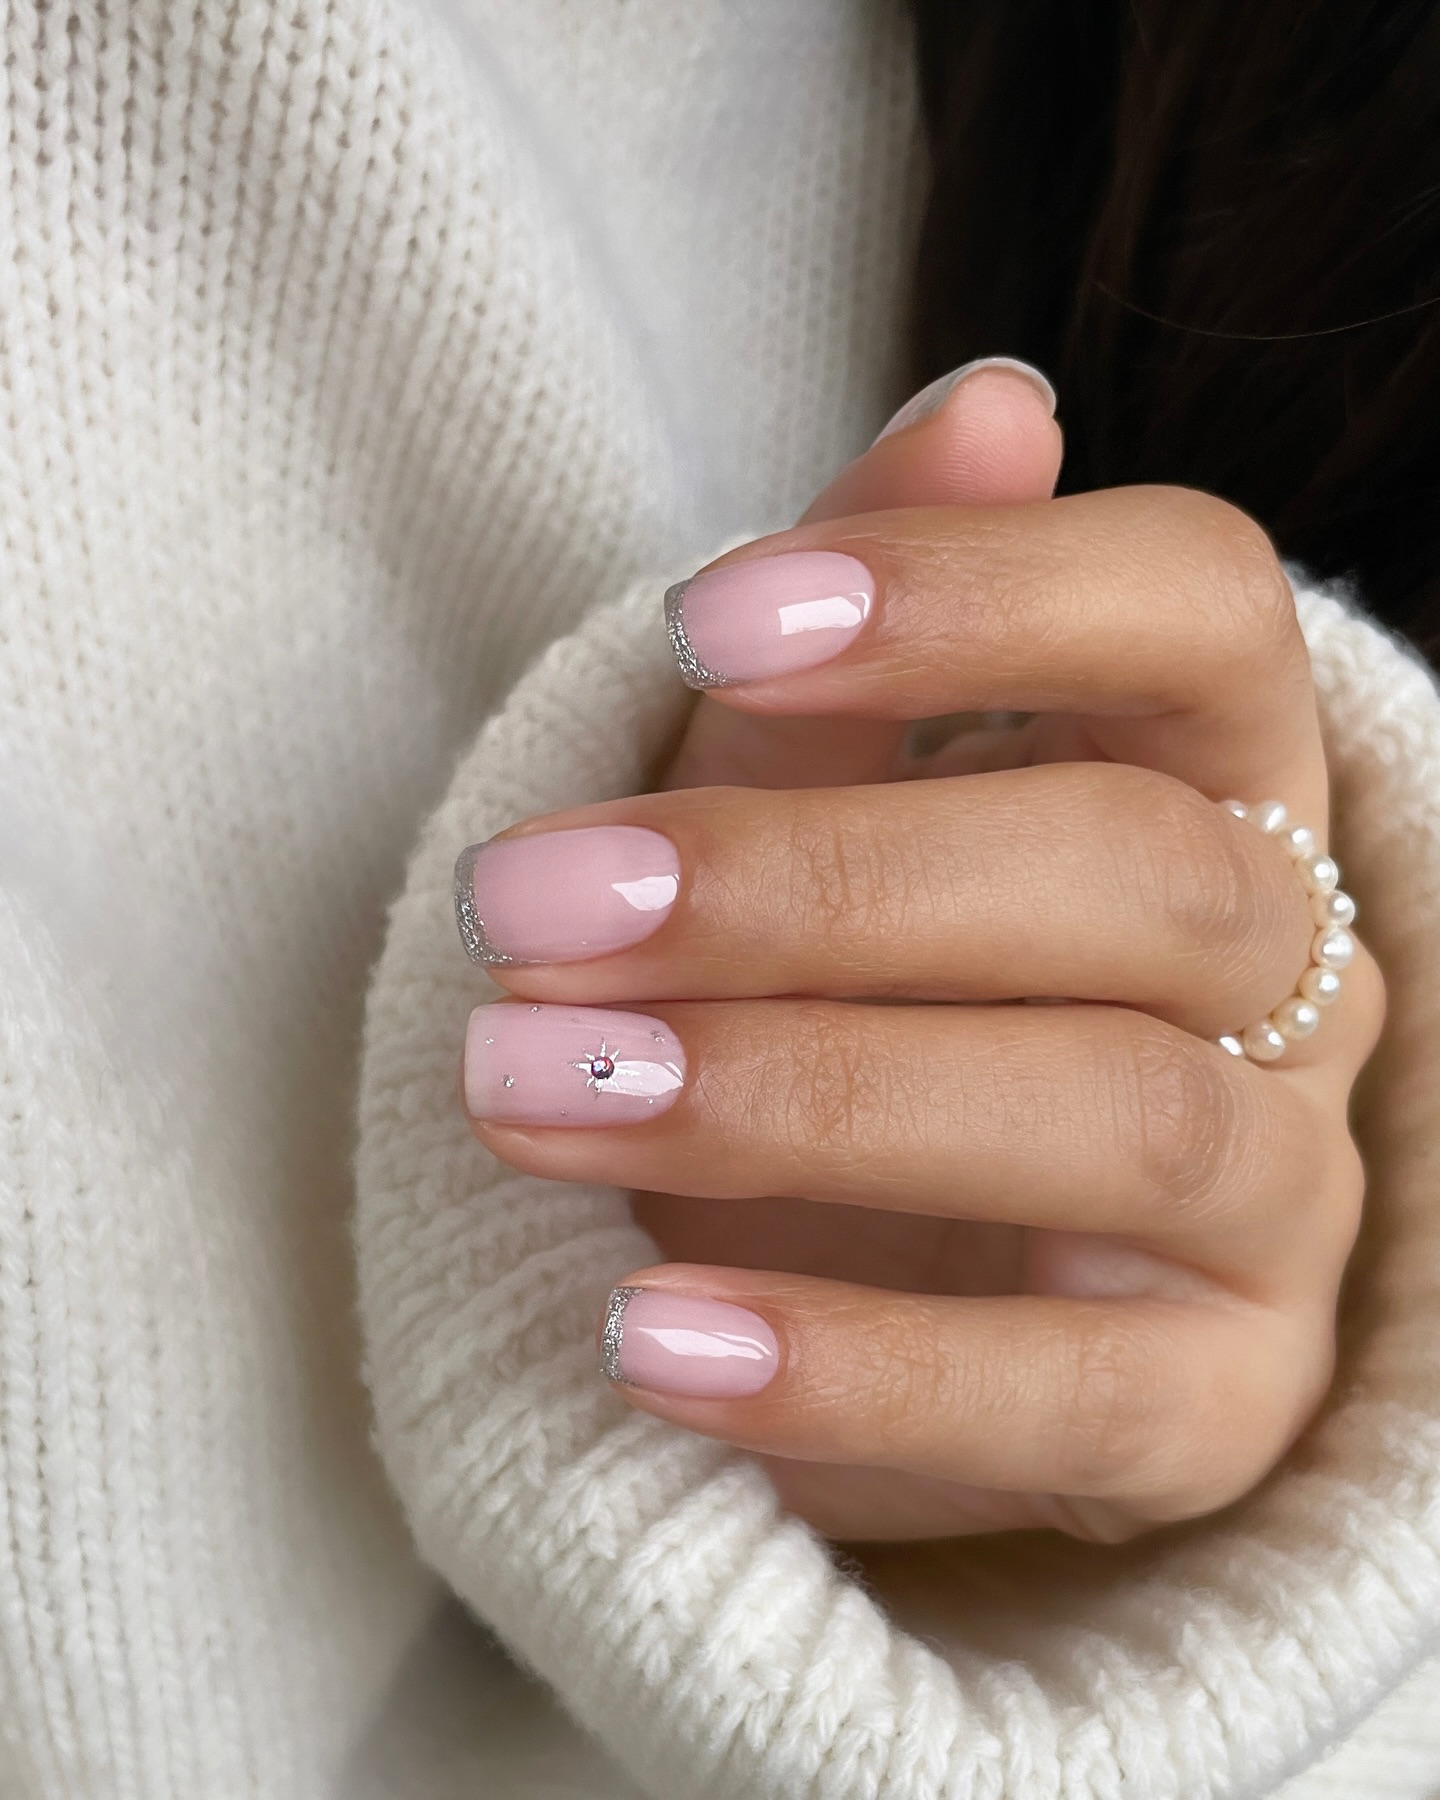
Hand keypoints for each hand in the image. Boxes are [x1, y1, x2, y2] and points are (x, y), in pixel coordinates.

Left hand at [456, 367, 1383, 1541]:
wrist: (866, 1262)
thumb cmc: (834, 983)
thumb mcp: (815, 793)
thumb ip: (878, 626)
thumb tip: (991, 404)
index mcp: (1209, 777)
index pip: (1198, 611)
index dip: (977, 594)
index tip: (709, 620)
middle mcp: (1286, 974)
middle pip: (1134, 874)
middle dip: (807, 885)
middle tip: (532, 906)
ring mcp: (1277, 1199)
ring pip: (1121, 1121)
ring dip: (801, 1103)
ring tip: (539, 1091)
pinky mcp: (1217, 1404)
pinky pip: (1081, 1398)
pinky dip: (854, 1371)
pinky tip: (647, 1338)